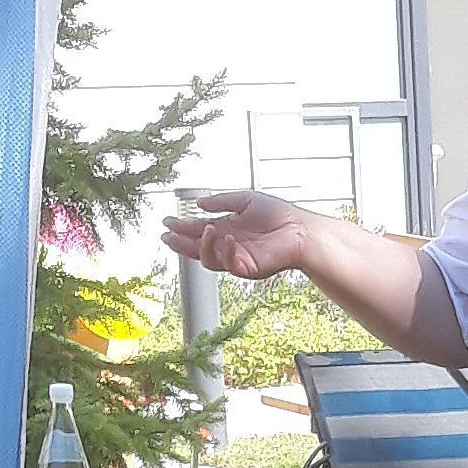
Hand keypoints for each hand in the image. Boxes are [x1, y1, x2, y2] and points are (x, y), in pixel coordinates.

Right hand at [161, 190, 310, 279]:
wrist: (300, 229)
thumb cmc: (278, 215)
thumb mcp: (245, 200)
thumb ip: (222, 202)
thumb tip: (199, 203)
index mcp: (226, 230)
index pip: (198, 230)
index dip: (181, 227)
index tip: (167, 221)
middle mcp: (228, 246)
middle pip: (197, 248)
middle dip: (180, 242)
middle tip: (167, 235)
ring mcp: (236, 258)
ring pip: (208, 259)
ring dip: (200, 246)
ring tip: (203, 229)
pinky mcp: (247, 268)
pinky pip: (229, 264)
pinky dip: (225, 251)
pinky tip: (226, 238)